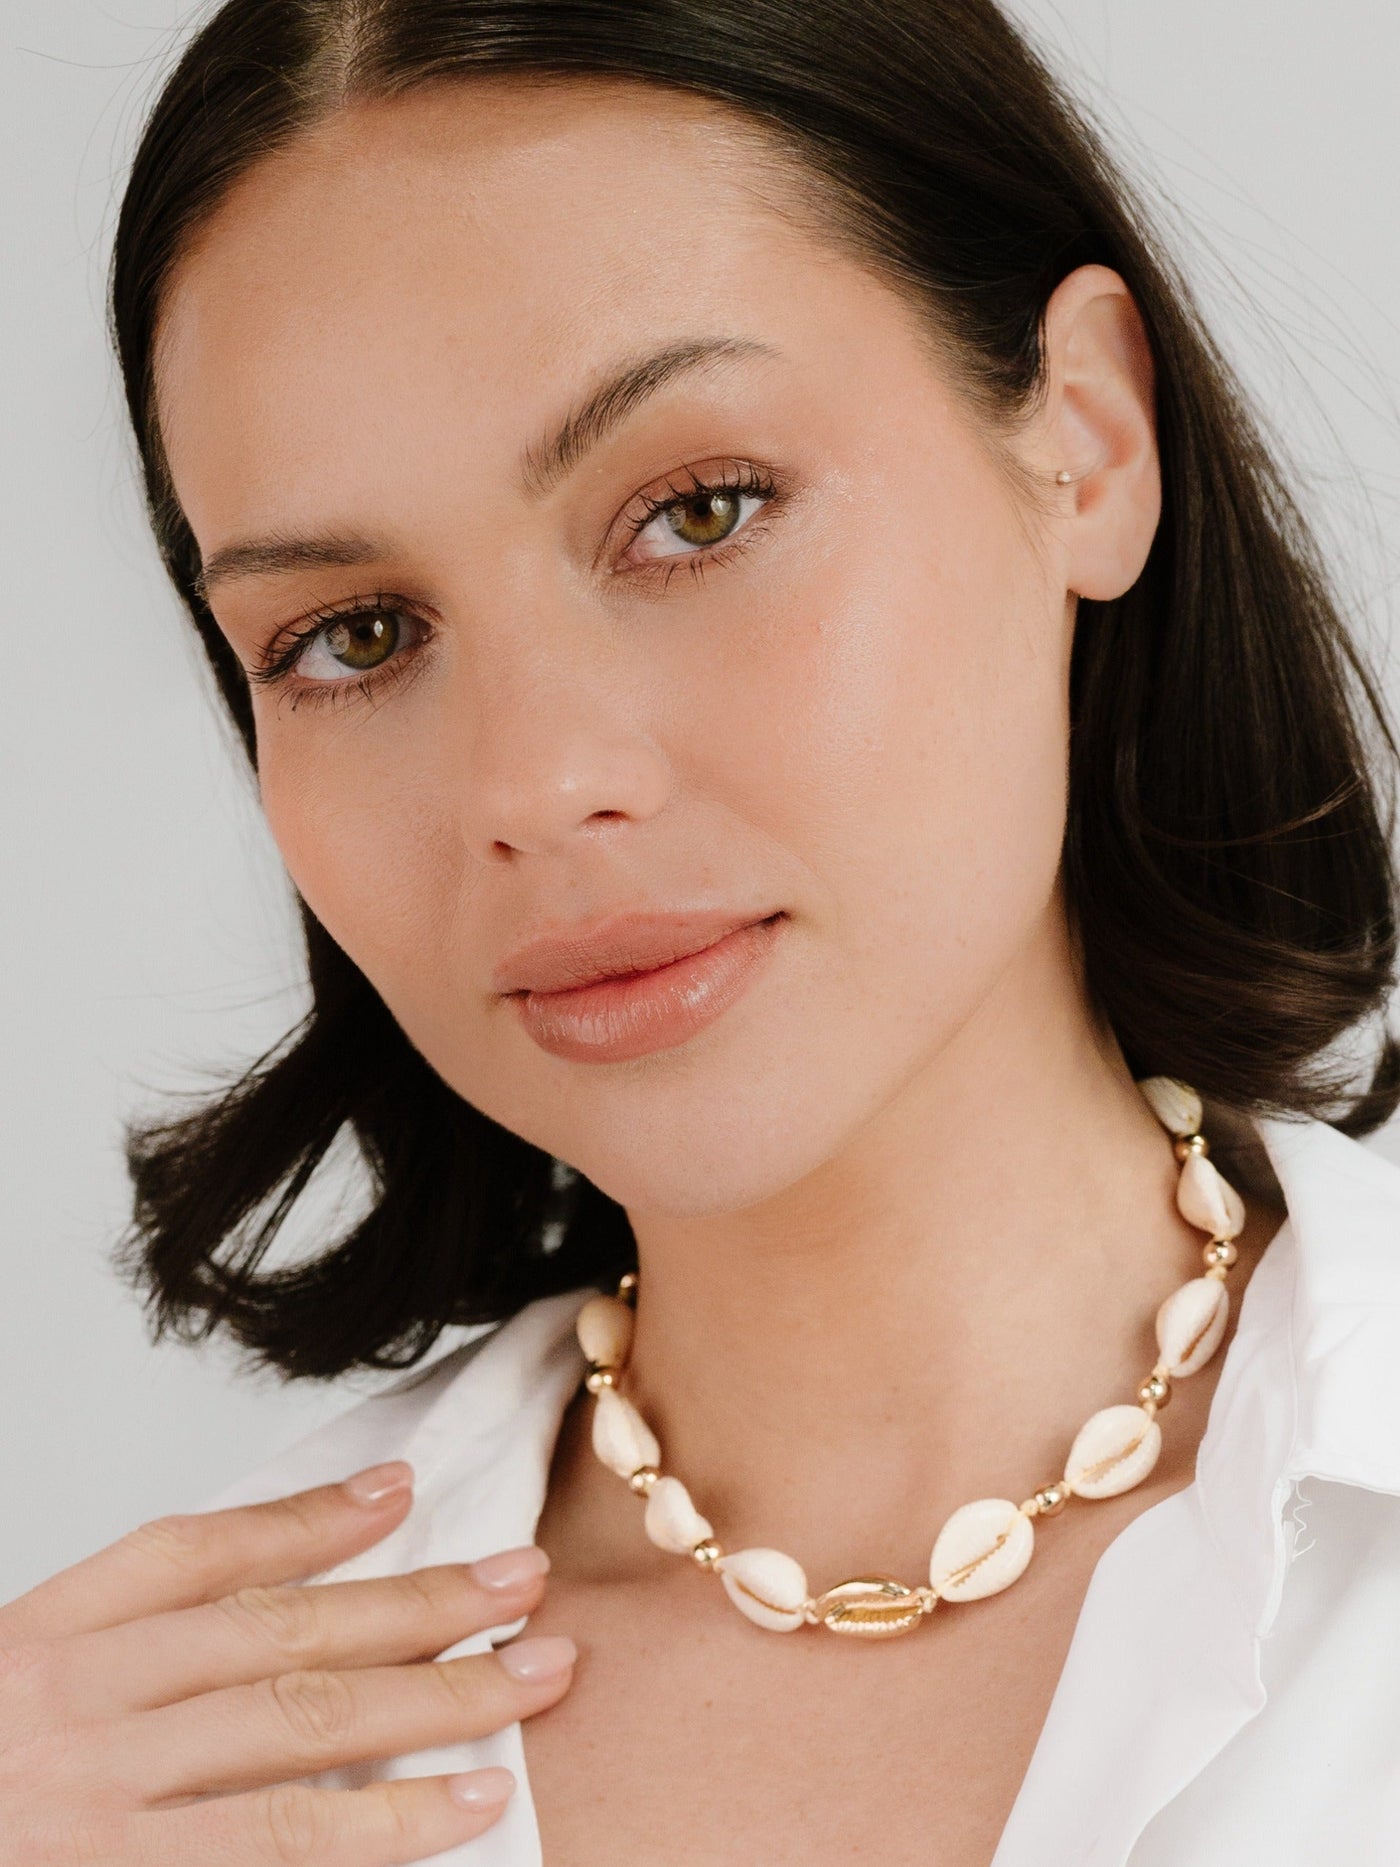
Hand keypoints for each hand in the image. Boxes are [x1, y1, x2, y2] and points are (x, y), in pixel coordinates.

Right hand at [0, 1460, 575, 1862]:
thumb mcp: (10, 1692)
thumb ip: (115, 1651)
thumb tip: (274, 1601)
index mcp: (41, 1647)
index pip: (191, 1555)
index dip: (305, 1520)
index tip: (398, 1489)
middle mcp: (77, 1712)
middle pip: (277, 1636)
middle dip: (416, 1603)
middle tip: (522, 1581)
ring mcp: (103, 1809)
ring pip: (301, 1728)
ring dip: (436, 1698)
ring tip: (534, 1675)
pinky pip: (283, 1848)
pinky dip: (389, 1823)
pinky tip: (470, 1802)